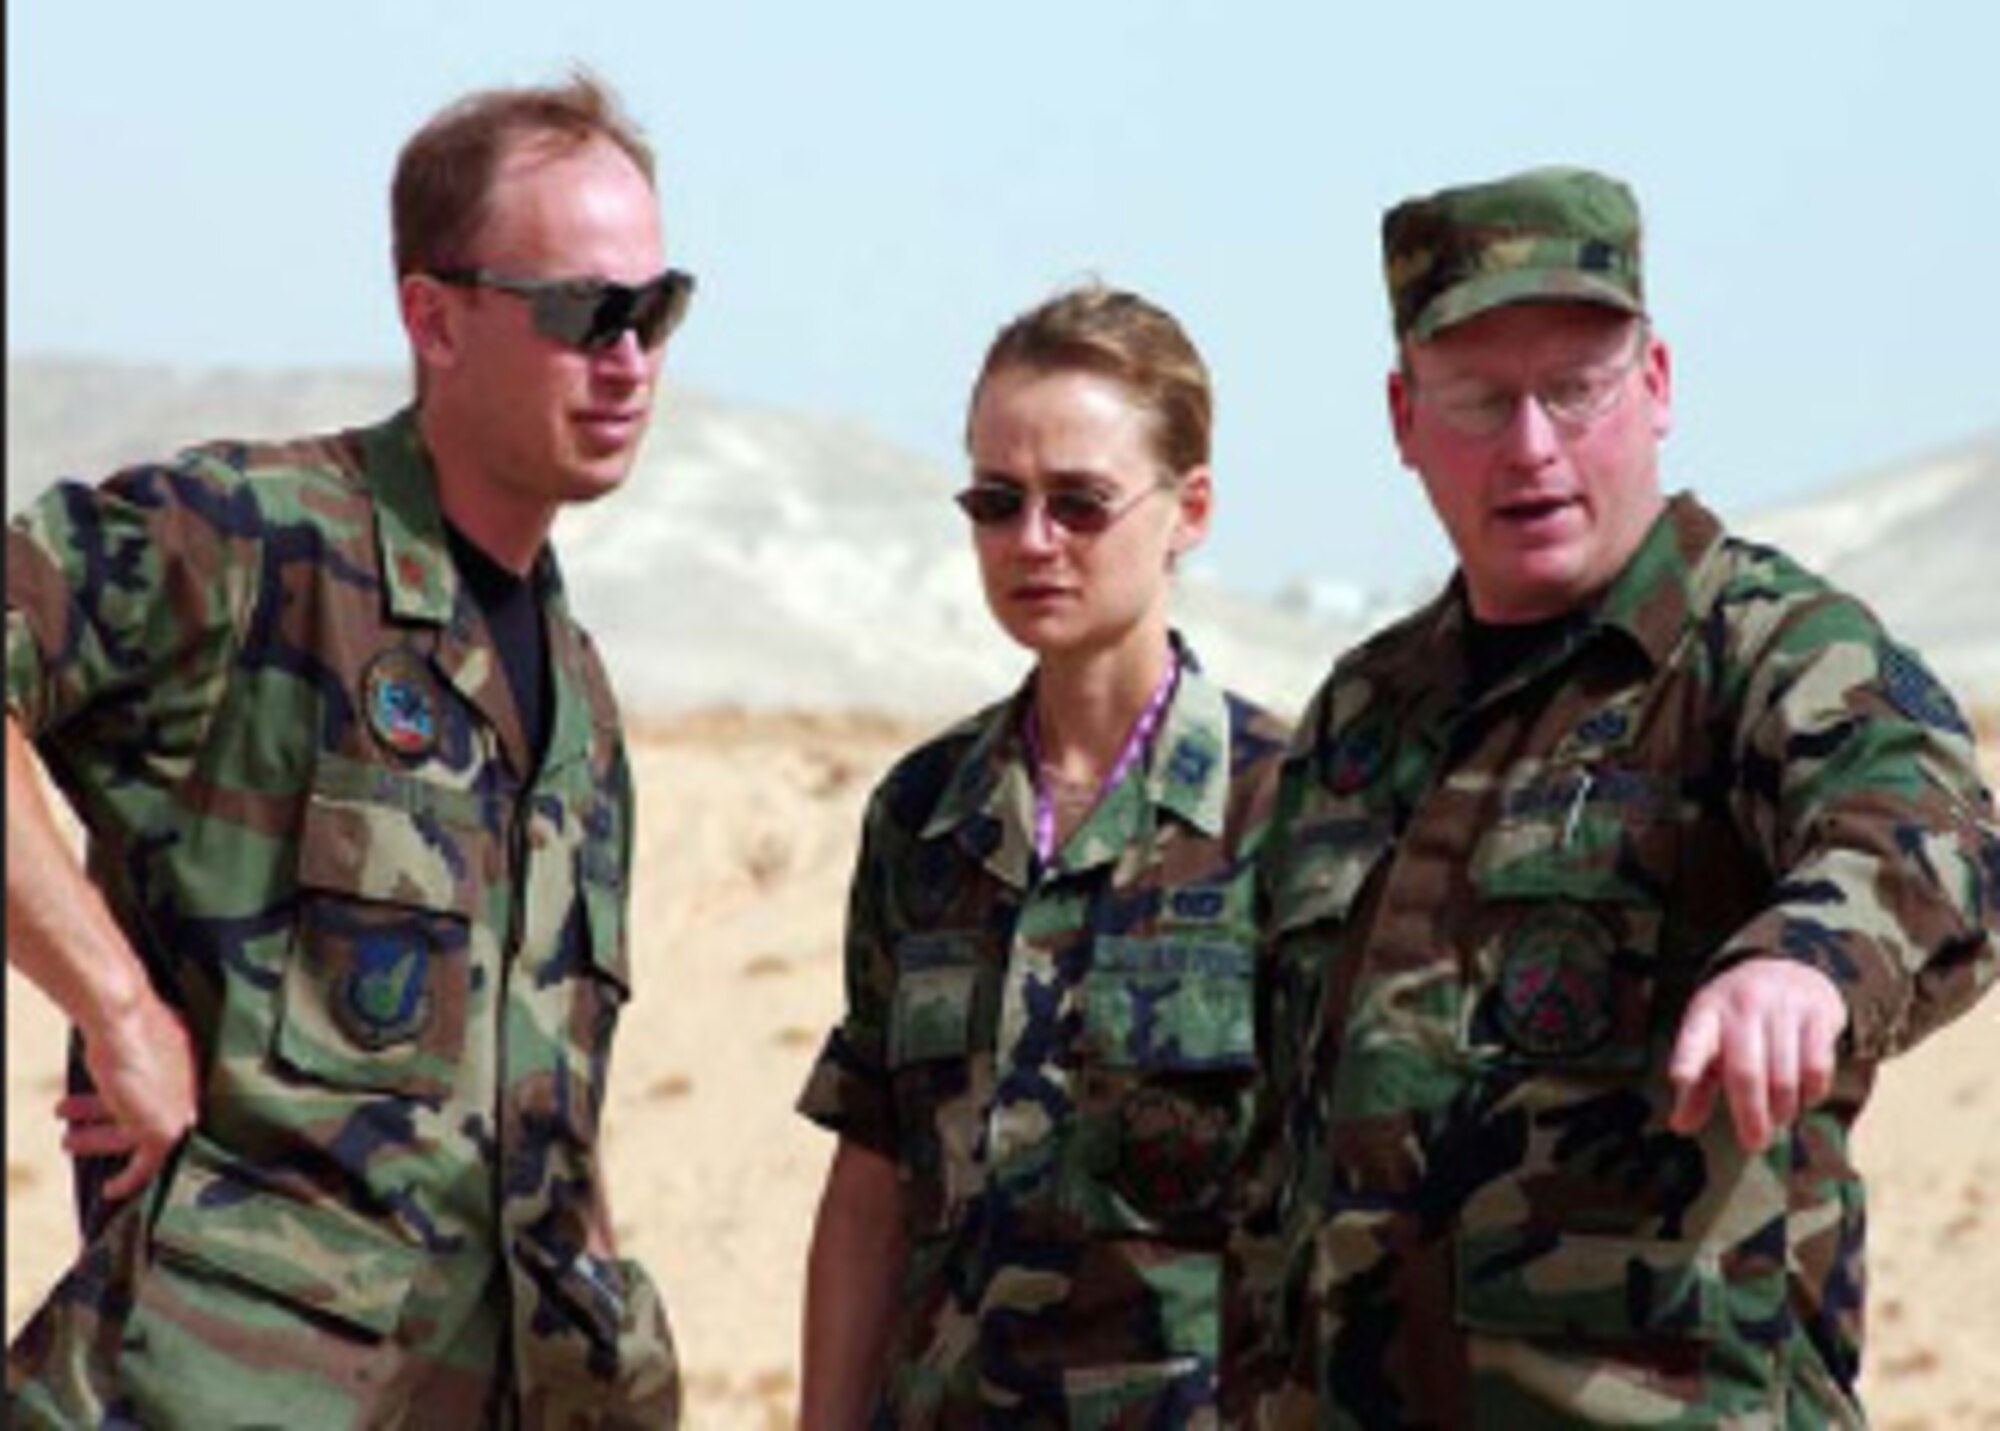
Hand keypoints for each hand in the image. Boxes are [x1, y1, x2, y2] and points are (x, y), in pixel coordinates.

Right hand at [72, 994, 199, 1200]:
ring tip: (68, 1141)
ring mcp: (179, 1110)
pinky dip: (130, 1179)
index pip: (169, 1092)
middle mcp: (188, 1087)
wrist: (122, 1019)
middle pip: (147, 1115)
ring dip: (99, 1140)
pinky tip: (111, 1190)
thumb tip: (123, 1029)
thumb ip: (137, 1039)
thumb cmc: (125, 1017)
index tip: (118, 1114)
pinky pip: (147, 1165)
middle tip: (77, 1132)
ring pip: (135, 1137)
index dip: (140, 1104)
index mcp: (186, 1059)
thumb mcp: (133, 1030)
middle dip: (107, 1123)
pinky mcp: (163, 1131)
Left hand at [1667, 958, 1846, 1152]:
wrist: (1789, 968)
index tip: (1680, 1079)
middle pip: (1745, 1071)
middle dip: (1750, 1114)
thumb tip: (1681, 1126)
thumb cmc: (1741, 1018)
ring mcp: (1782, 1007)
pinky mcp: (1819, 1014)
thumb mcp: (1711, 1039)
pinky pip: (1817, 1066)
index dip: (1687, 1059)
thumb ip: (1696, 1085)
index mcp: (1708, 1012)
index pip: (1694, 1037)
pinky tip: (1804, 1097)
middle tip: (1753, 1143)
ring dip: (1782, 1109)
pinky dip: (1812, 1092)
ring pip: (1783, 1075)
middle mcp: (1743, 1006)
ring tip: (1778, 1120)